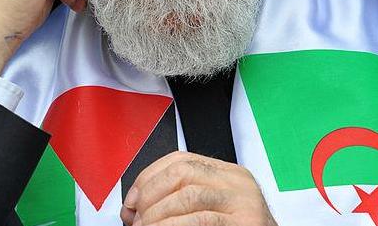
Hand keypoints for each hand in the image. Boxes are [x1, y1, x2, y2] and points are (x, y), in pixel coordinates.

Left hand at [121, 151, 276, 225]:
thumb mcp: (211, 212)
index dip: (149, 177)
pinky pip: (200, 219)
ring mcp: (245, 200)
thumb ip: (181, 202)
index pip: (180, 159)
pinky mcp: (247, 221)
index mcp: (229, 174)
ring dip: (157, 213)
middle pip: (182, 171)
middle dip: (150, 193)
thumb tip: (135, 206)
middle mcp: (238, 181)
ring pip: (188, 193)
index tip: (130, 200)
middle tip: (136, 217)